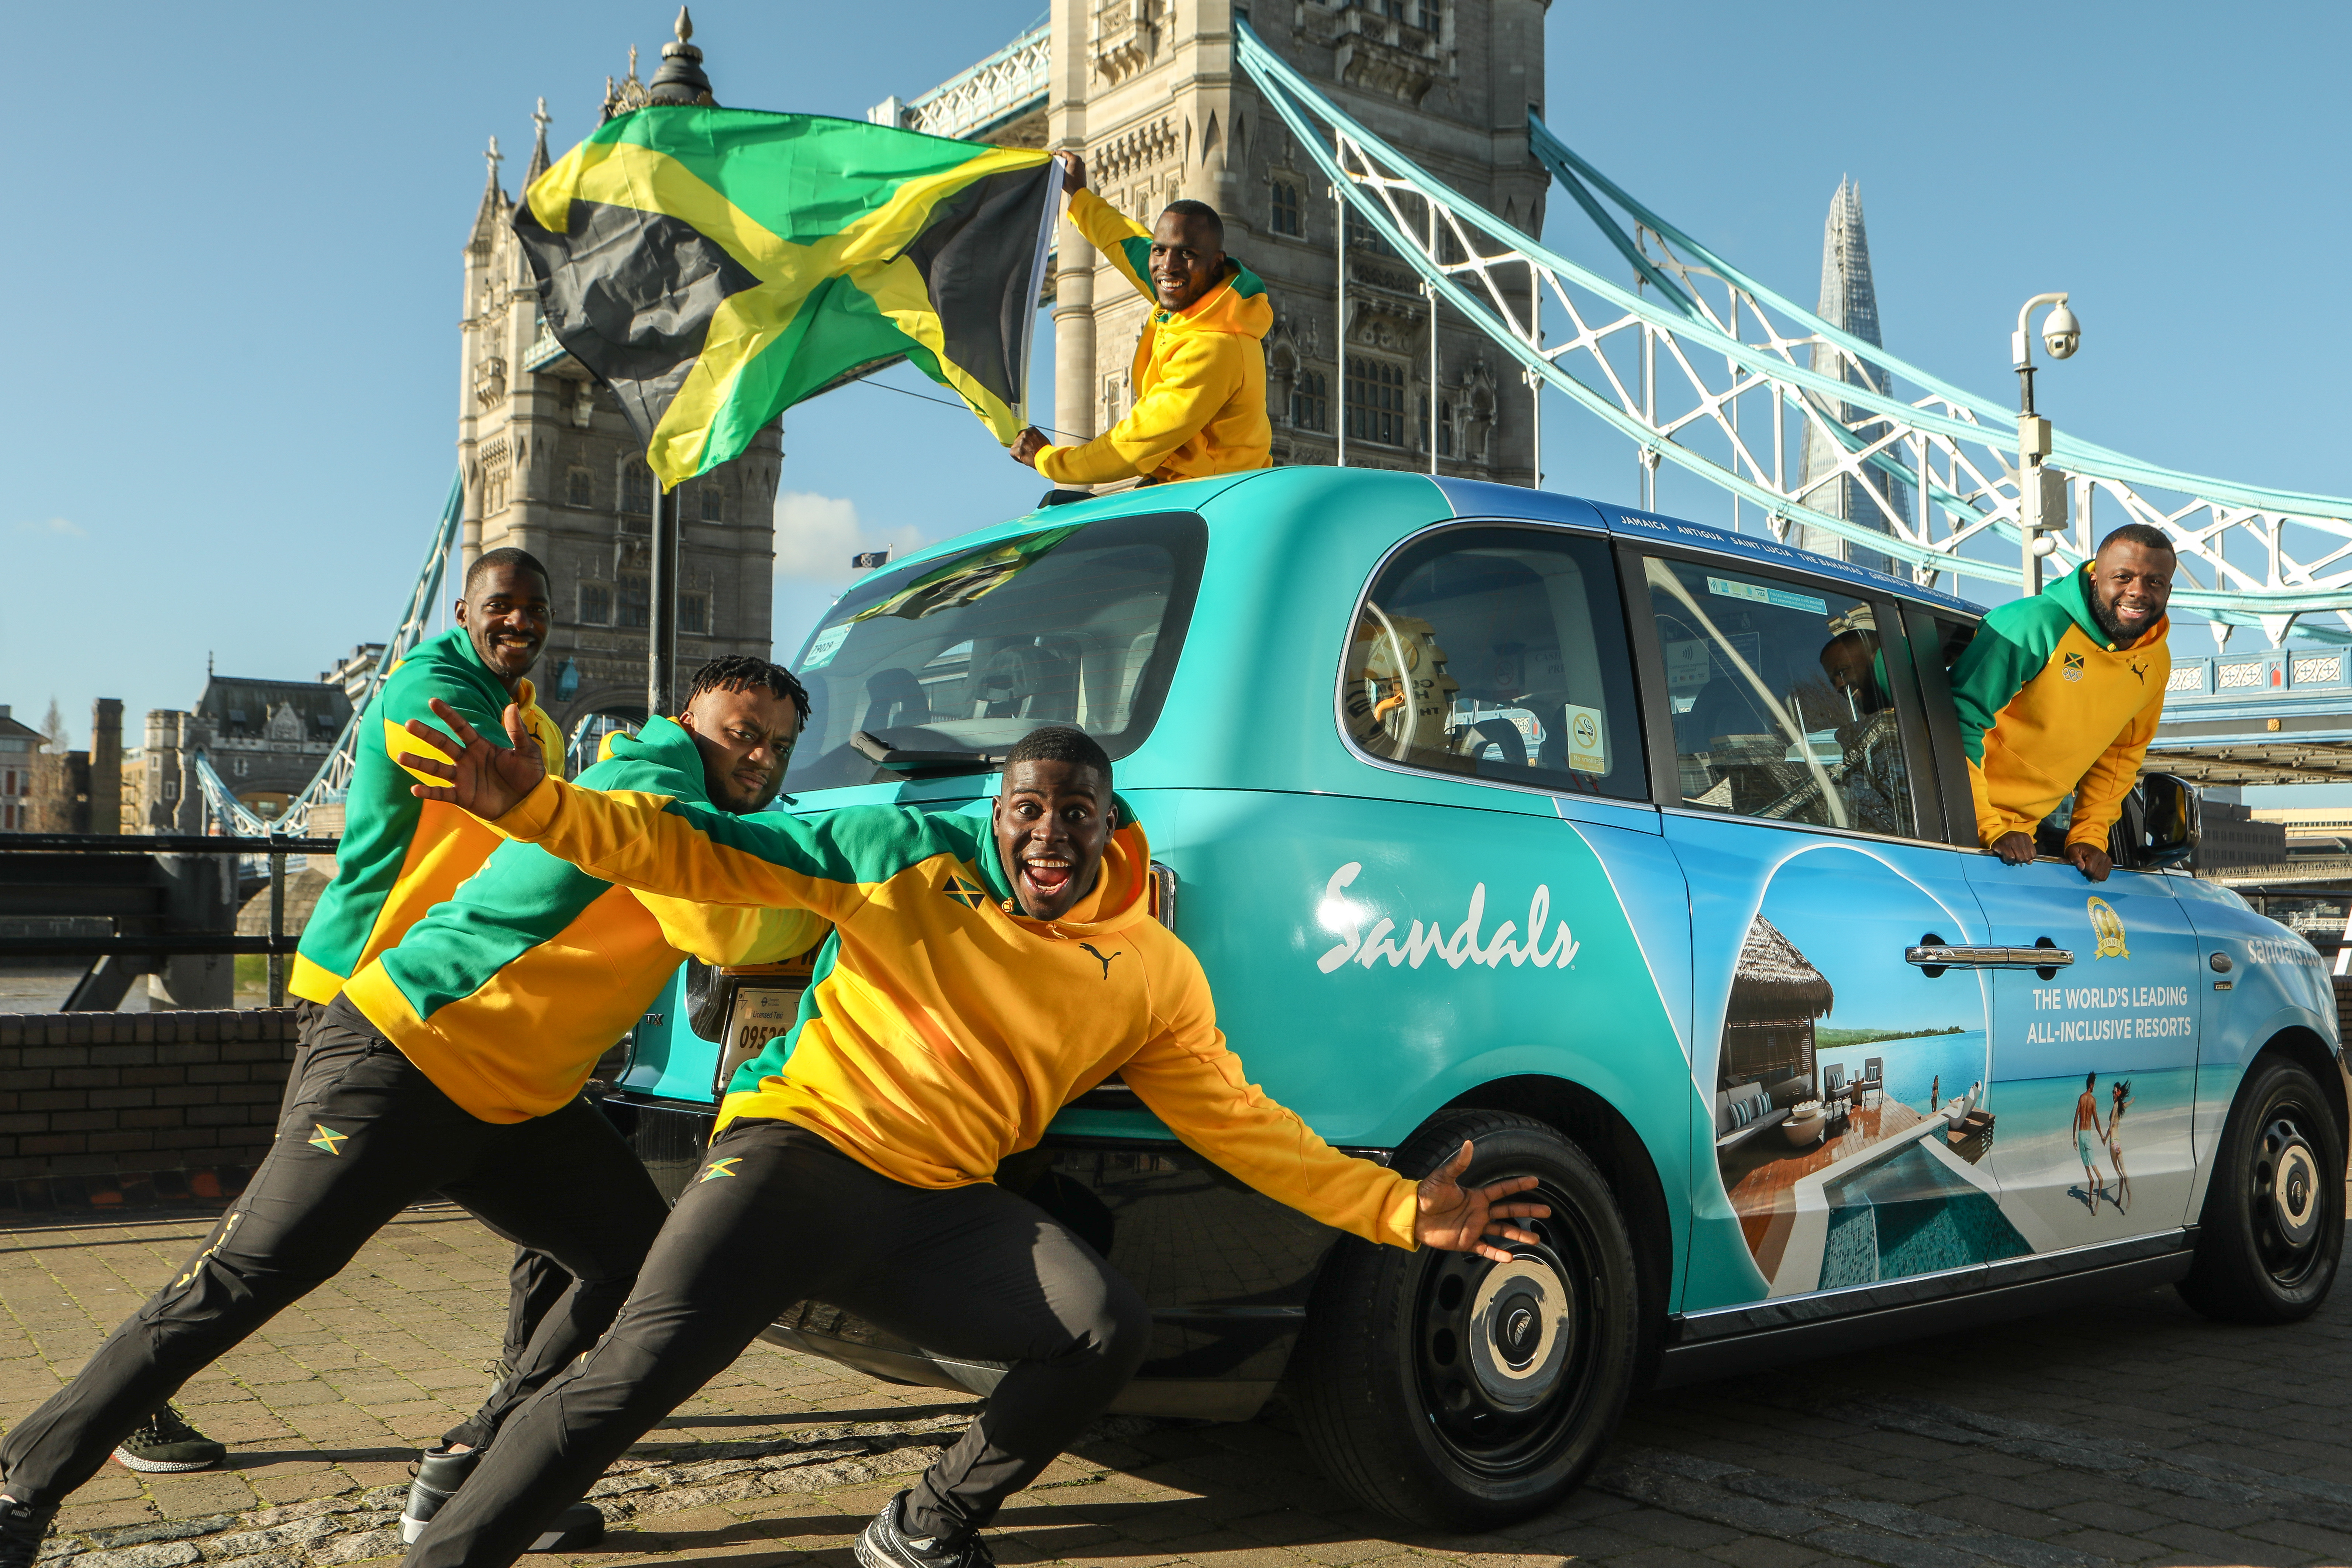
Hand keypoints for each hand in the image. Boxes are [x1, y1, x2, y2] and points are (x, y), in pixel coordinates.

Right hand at [401, 698, 546, 819]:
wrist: (529, 802)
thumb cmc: (528, 774)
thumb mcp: (526, 751)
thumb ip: (517, 731)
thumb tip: (511, 705)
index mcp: (480, 746)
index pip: (460, 727)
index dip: (448, 715)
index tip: (433, 701)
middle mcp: (467, 759)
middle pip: (443, 744)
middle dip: (426, 734)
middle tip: (409, 724)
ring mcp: (462, 778)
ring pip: (436, 768)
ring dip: (419, 763)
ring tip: (400, 756)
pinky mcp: (462, 796)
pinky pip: (442, 793)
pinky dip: (429, 792)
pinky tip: (414, 789)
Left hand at [1010, 426, 1049, 467]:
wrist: (1048, 458)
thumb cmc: (1048, 452)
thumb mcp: (1042, 439)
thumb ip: (1034, 438)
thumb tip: (1030, 442)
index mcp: (1032, 429)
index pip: (1023, 434)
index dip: (1024, 442)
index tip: (1028, 447)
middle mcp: (1025, 433)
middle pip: (1017, 440)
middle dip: (1021, 447)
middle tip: (1027, 453)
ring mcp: (1021, 441)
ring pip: (1014, 447)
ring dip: (1019, 452)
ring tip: (1027, 457)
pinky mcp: (1018, 450)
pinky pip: (1012, 453)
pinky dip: (1016, 458)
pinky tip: (1023, 460)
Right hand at [1056, 150, 1086, 194]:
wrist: (1077, 191)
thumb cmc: (1069, 182)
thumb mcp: (1061, 171)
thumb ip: (1059, 163)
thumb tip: (1056, 160)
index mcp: (1075, 158)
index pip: (1064, 152)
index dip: (1056, 153)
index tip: (1051, 154)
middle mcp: (1079, 160)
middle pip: (1068, 156)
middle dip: (1061, 157)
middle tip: (1053, 159)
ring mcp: (1082, 165)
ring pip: (1071, 161)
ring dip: (1065, 162)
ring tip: (1058, 164)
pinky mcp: (1082, 171)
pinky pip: (1074, 165)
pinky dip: (1069, 166)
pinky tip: (1064, 169)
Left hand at [1412, 1141, 1550, 1262]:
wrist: (1412, 1216)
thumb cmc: (1426, 1195)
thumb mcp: (1443, 1178)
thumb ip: (1458, 1164)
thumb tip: (1468, 1144)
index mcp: (1476, 1196)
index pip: (1502, 1190)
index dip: (1518, 1185)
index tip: (1535, 1181)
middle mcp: (1479, 1211)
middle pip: (1508, 1211)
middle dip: (1527, 1211)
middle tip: (1546, 1212)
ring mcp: (1474, 1227)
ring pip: (1502, 1231)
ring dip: (1518, 1235)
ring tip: (1536, 1239)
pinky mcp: (1465, 1242)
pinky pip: (1485, 1248)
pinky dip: (1497, 1254)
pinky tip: (1509, 1257)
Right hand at [1991, 831, 2036, 864]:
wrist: (1994, 835)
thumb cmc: (2008, 841)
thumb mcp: (2019, 844)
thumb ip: (2026, 853)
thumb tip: (2029, 862)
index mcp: (2025, 837)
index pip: (2033, 855)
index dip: (2027, 858)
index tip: (2021, 856)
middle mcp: (2019, 837)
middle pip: (2026, 858)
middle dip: (2020, 860)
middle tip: (2014, 857)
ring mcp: (2010, 840)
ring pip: (2019, 859)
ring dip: (2014, 861)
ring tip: (2009, 856)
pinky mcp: (2002, 845)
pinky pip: (2010, 858)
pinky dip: (2007, 860)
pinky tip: (2004, 856)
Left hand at [2065, 842, 2111, 881]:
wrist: (2086, 844)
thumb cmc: (2078, 849)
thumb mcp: (2071, 851)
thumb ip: (2075, 859)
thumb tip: (2081, 867)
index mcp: (2095, 854)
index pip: (2090, 870)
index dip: (2084, 870)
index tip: (2081, 865)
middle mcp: (2104, 857)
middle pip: (2097, 875)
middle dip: (2089, 874)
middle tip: (2085, 867)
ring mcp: (2108, 861)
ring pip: (2102, 877)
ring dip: (2094, 875)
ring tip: (2090, 868)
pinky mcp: (2110, 864)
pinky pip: (2105, 876)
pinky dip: (2099, 875)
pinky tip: (2094, 869)